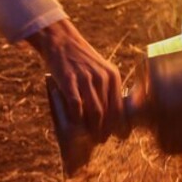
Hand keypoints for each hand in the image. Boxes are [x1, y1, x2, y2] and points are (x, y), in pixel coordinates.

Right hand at [26, 19, 122, 139]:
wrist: (62, 41)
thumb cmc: (81, 60)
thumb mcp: (101, 70)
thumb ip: (107, 88)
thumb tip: (111, 115)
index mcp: (113, 76)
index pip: (120, 106)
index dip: (119, 125)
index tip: (118, 136)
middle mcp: (102, 77)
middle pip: (107, 112)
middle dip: (105, 130)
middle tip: (100, 140)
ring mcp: (85, 79)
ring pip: (94, 112)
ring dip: (92, 128)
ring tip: (89, 137)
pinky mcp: (69, 80)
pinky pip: (76, 105)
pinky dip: (76, 119)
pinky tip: (74, 125)